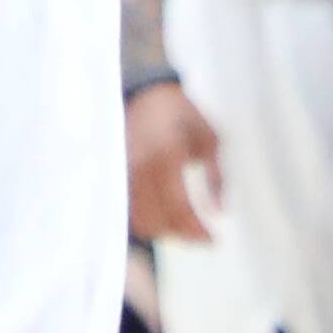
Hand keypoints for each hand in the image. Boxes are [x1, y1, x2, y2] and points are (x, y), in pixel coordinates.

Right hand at [124, 77, 221, 243]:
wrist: (142, 92)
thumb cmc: (180, 114)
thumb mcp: (210, 137)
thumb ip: (217, 176)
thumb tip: (220, 212)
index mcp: (166, 153)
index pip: (178, 206)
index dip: (196, 230)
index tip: (213, 240)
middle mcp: (139, 165)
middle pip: (157, 219)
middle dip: (182, 234)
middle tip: (201, 235)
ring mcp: (121, 171)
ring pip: (139, 220)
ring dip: (163, 231)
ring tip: (184, 228)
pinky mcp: (112, 176)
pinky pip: (126, 211)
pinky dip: (145, 222)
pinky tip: (162, 219)